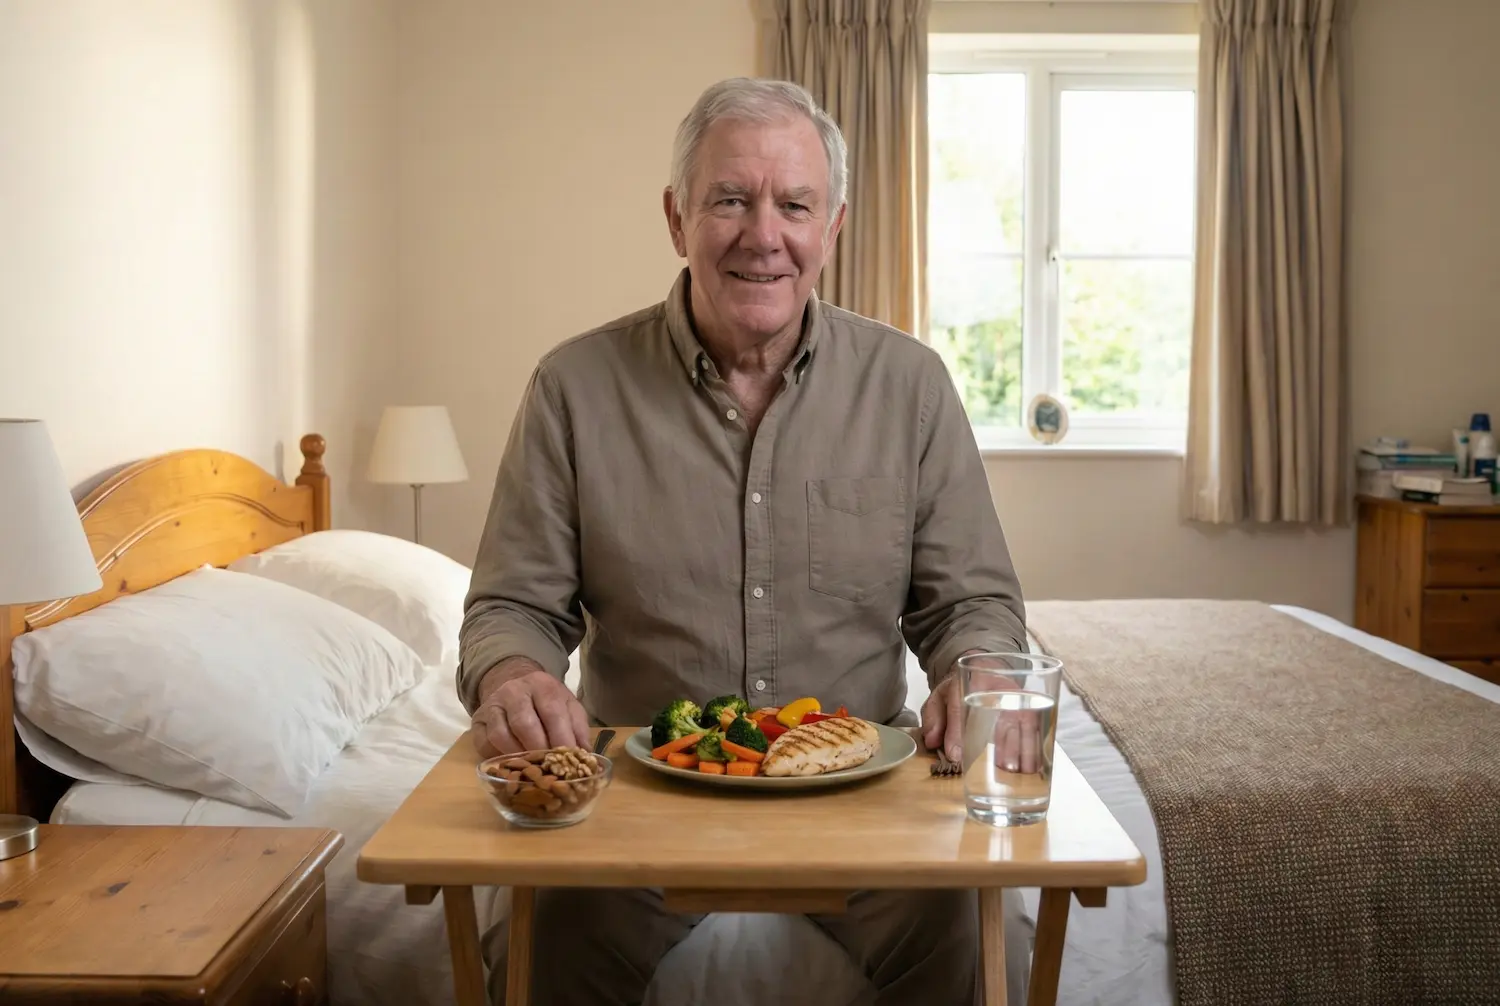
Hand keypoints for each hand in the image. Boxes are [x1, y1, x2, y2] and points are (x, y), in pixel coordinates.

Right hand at [471, 657, 590, 757]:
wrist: (515, 685)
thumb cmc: (547, 703)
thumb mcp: (568, 707)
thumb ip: (578, 729)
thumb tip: (586, 757)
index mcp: (542, 685)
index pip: (552, 712)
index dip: (561, 738)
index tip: (569, 760)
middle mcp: (514, 691)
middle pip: (524, 723)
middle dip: (539, 750)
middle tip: (550, 769)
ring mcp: (493, 705)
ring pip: (501, 735)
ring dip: (517, 756)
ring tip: (532, 769)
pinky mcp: (478, 720)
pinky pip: (483, 743)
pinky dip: (497, 758)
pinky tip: (512, 764)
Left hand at [920, 651, 1041, 774]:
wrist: (984, 668)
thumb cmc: (960, 688)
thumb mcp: (939, 697)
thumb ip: (933, 717)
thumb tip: (932, 742)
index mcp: (964, 681)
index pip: (958, 705)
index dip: (956, 731)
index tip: (954, 755)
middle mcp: (992, 686)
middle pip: (996, 716)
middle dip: (995, 745)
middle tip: (988, 770)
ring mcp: (1014, 695)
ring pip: (1020, 723)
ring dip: (1020, 751)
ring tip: (1014, 773)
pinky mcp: (1028, 703)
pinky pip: (1033, 726)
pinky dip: (1034, 748)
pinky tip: (1031, 767)